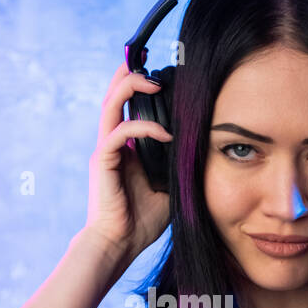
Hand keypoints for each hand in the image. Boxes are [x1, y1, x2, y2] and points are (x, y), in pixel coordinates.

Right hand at [84, 60, 172, 264]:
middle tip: (153, 63)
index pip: (128, 105)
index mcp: (126, 145)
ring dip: (131, 87)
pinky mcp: (103, 162)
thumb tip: (203, 147)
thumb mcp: (170, 184)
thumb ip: (178, 163)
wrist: (120, 244)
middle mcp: (112, 142)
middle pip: (114, 94)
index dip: (141, 85)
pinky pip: (120, 133)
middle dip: (131, 73)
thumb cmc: (143, 220)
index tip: (163, 73)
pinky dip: (143, 128)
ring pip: (110, 104)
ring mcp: (106, 150)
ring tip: (154, 83)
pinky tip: (166, 134)